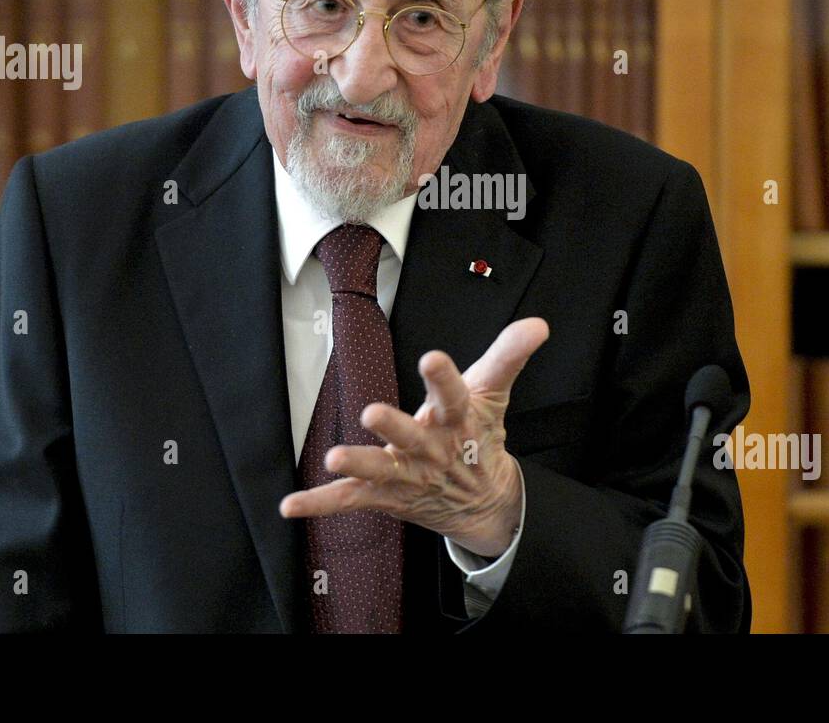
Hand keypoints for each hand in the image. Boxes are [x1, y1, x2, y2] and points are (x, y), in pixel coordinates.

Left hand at [279, 316, 549, 557]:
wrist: (483, 502)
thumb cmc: (479, 438)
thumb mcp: (493, 394)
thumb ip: (508, 355)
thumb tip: (538, 324)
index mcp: (457, 420)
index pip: (454, 395)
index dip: (444, 377)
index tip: (432, 358)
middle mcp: (431, 450)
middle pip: (412, 437)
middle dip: (393, 427)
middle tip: (372, 412)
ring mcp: (407, 476)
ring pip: (380, 470)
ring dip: (357, 464)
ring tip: (333, 457)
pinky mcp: (387, 496)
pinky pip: (350, 500)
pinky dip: (319, 503)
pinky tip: (290, 504)